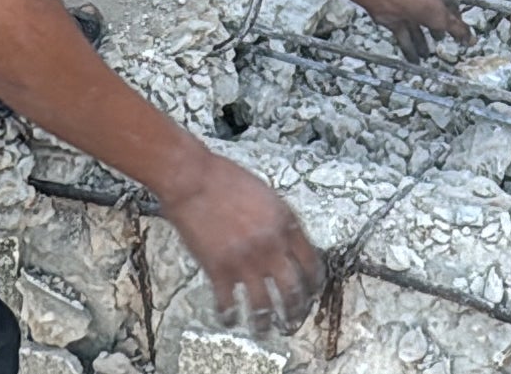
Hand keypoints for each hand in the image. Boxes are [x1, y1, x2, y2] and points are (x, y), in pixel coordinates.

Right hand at [157, 155, 324, 335]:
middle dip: (296, 308)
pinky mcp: (219, 270)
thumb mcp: (269, 195)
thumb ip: (282, 221)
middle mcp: (271, 247)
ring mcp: (246, 261)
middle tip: (294, 318)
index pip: (311, 262)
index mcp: (286, 226)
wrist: (196, 181)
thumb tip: (289, 241)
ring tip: (265, 330)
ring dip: (266, 321)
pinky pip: (228, 303)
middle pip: (293, 289)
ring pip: (264, 304)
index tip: (313, 290)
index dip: (314, 281)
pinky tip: (230, 320)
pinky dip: (230, 315)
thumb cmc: (230, 180)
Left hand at [359, 0, 473, 58]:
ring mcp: (410, 12)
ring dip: (422, 43)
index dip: (457, 19)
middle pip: (434, 19)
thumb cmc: (417, 1)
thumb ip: (457, 30)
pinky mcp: (397, 21)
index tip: (461, 32)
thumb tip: (472, 39)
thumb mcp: (443, 18)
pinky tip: (414, 60)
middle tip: (443, 42)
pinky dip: (409, 49)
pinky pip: (405, 37)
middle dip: (438, 31)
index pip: (453, 7)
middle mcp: (425, 3)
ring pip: (418, 30)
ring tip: (427, 55)